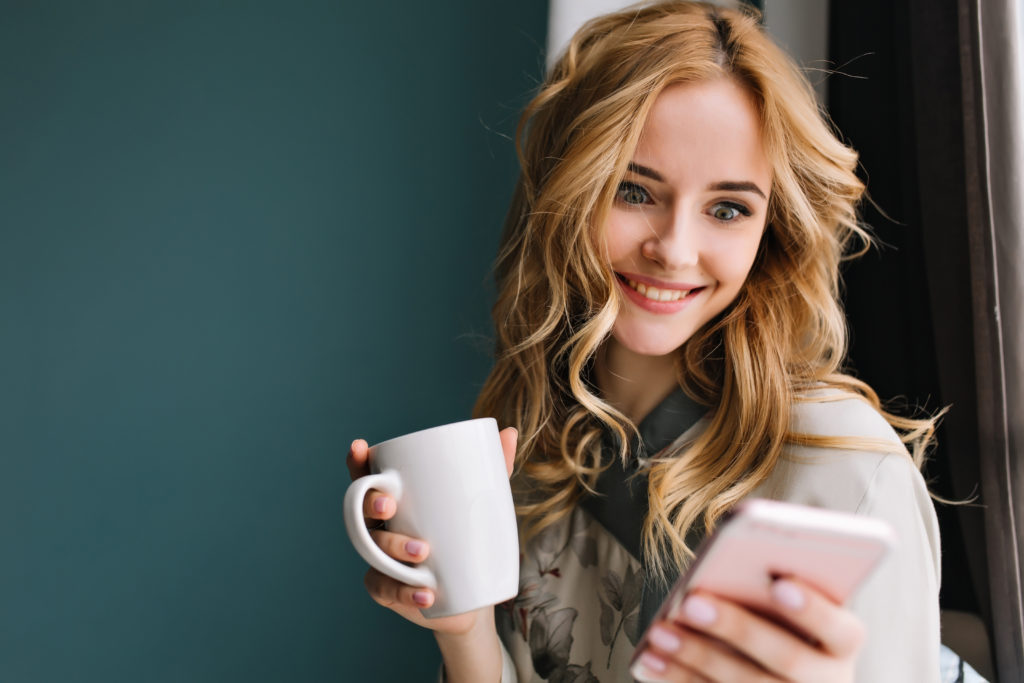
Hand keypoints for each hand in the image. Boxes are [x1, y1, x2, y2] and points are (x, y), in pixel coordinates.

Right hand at [345, 427, 518, 636]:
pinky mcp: (387, 590)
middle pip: (361, 511)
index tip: (361, 446)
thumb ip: (493, 469)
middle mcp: (381, 527)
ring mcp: (381, 559)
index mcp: (397, 500)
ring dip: (393, 548)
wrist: (472, 593)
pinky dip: (404, 592)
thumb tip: (510, 431)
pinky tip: (426, 593)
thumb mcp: (482, 502)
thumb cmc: (469, 537)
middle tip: (391, 505)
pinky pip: (385, 588)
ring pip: (373, 549)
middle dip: (370, 503)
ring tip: (424, 552)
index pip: (368, 477)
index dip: (357, 462)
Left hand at [632, 578, 864, 681]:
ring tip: (660, 631)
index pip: (842, 629)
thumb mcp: (792, 610)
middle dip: (737, 629)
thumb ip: (773, 589)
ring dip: (696, 658)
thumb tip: (725, 564)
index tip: (779, 584)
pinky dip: (679, 680)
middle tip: (693, 602)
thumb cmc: (784, 629)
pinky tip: (650, 661)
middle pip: (787, 660)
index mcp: (843, 645)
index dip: (814, 609)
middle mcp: (827, 682)